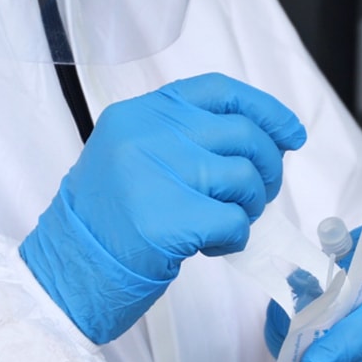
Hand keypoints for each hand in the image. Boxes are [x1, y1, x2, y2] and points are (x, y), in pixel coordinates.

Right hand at [22, 73, 305, 342]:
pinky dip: (236, 237)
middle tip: (259, 196)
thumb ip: (186, 138)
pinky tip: (212, 246)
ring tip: (228, 223)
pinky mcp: (167, 220)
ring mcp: (155, 175)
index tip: (291, 133)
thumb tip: (264, 138)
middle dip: (268, 167)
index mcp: (140, 113)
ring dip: (250, 206)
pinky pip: (234, 221)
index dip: (265, 110)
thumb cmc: (110, 220)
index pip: (219, 91)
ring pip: (244, 177)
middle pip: (242, 134)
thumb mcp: (134, 157)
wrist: (70, 270)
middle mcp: (146, 134)